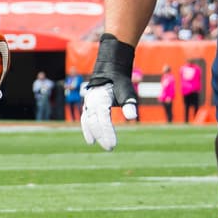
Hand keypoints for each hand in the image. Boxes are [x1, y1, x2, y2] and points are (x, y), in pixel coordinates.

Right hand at [80, 34, 138, 150]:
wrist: (110, 69)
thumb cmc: (120, 82)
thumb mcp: (127, 92)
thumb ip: (129, 104)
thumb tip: (132, 117)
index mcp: (100, 99)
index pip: (103, 120)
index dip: (107, 133)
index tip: (113, 144)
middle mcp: (92, 102)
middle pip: (94, 123)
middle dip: (101, 136)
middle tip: (110, 148)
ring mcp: (88, 103)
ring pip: (87, 121)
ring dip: (93, 133)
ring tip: (97, 144)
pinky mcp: (88, 105)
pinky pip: (85, 119)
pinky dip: (87, 129)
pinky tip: (91, 138)